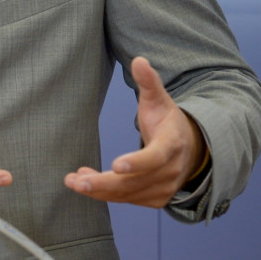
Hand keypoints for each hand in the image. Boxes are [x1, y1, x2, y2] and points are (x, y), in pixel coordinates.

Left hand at [64, 56, 206, 207]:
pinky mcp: (155, 199)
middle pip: (135, 182)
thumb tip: (139, 60)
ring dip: (99, 190)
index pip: (156, 157)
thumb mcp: (160, 99)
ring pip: (128, 194)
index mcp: (172, 145)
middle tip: (77, 181)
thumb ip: (149, 82)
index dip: (137, 162)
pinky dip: (105, 194)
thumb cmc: (167, 121)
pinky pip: (127, 199)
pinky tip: (85, 182)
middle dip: (104, 184)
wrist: (188, 149)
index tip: (115, 165)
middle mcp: (170, 171)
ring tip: (72, 181)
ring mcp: (163, 188)